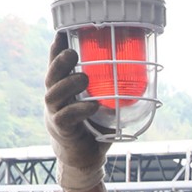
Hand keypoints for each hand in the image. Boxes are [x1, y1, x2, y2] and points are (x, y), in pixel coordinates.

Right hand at [44, 37, 110, 191]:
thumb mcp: (102, 104)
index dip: (56, 50)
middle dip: (59, 63)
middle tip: (73, 52)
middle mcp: (54, 100)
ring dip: (68, 84)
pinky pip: (66, 117)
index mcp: (62, 90)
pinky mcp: (61, 130)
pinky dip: (80, 110)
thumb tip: (142, 77)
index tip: (61, 32)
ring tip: (84, 78)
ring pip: (53, 95)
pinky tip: (92, 106)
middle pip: (50, 77)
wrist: (85, 159)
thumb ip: (111, 91)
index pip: (55, 66)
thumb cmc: (93, 128)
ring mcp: (55, 115)